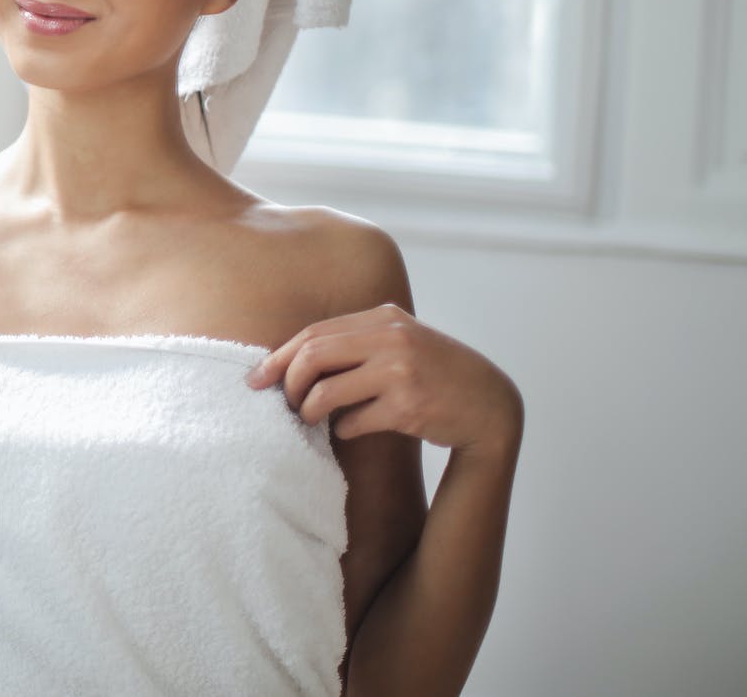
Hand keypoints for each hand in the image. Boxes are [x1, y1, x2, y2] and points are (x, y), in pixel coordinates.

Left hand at [244, 303, 522, 459]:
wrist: (491, 405)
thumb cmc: (434, 374)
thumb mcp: (400, 342)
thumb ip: (358, 342)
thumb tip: (293, 360)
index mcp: (384, 317)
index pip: (314, 333)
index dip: (279, 356)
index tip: (256, 378)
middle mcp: (391, 338)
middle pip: (312, 357)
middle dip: (288, 384)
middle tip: (285, 403)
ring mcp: (401, 371)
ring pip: (325, 392)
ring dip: (308, 411)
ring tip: (310, 418)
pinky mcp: (408, 407)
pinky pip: (353, 421)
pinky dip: (342, 428)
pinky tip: (347, 429)